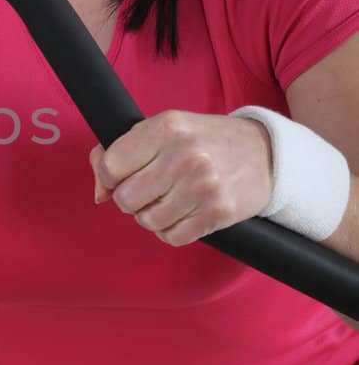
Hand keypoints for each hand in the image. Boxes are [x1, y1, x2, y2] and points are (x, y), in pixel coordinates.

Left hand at [89, 110, 273, 246]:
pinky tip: (184, 213)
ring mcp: (203, 186)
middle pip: (125, 198)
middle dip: (132, 198)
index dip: (110, 177)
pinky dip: (172, 230)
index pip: (111, 166)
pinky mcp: (218, 213)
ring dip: (152, 216)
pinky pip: (172, 237)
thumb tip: (99, 192)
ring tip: (169, 200)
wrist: (265, 153)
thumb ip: (119, 151)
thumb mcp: (163, 129)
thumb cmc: (205, 140)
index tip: (122, 176)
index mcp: (166, 127)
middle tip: (150, 189)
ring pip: (147, 221)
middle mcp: (184, 155)